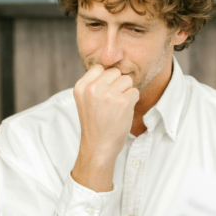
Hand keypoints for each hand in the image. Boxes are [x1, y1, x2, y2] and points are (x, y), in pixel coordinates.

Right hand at [71, 65, 139, 191]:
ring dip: (126, 92)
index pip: (99, 68)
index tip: (103, 93)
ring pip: (126, 80)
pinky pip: (135, 91)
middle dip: (117, 84)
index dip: (105, 79)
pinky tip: (122, 112)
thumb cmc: (94, 124)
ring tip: (116, 108)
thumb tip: (112, 68)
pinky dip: (132, 101)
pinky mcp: (123, 102)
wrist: (98, 147)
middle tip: (111, 103)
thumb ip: (93, 84)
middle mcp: (93, 89)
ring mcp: (108, 95)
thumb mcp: (85, 100)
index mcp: (81, 87)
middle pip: (115, 72)